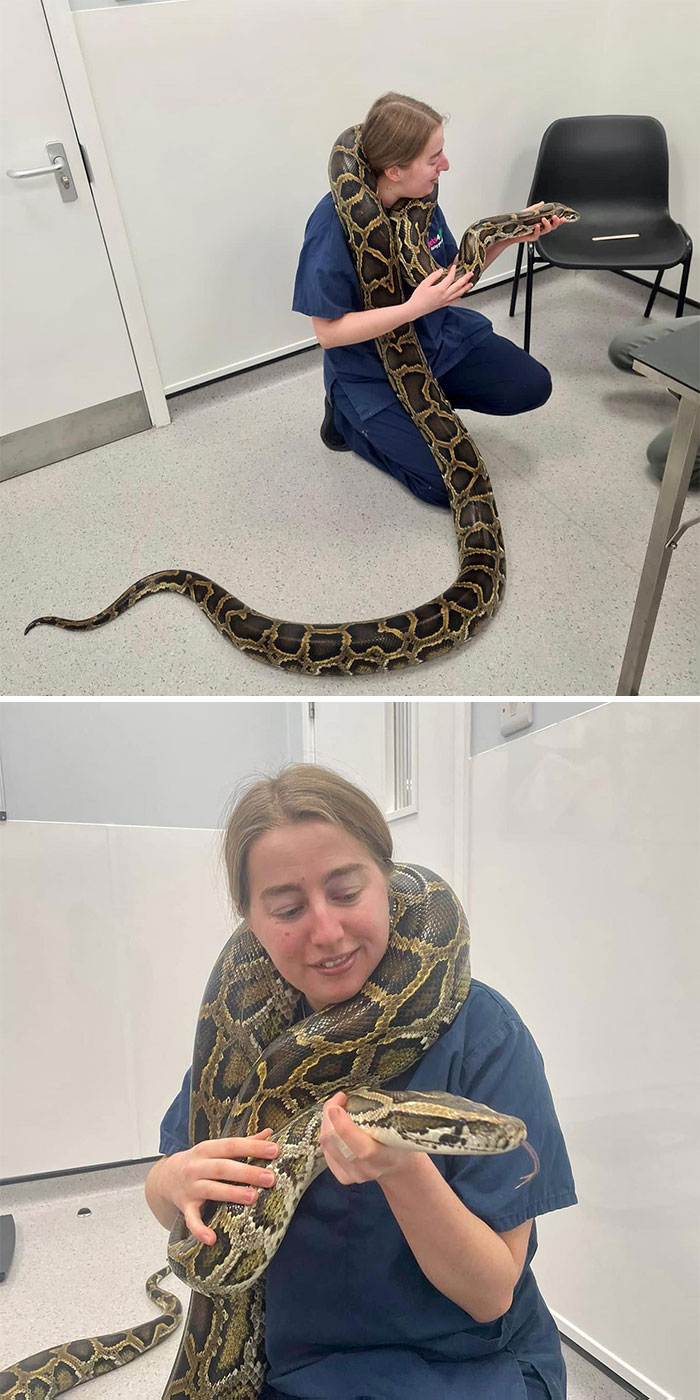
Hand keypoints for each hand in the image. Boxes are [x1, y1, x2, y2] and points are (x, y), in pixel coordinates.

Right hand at [162, 1128, 279, 1244]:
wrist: (165, 1177)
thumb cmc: (199, 1162)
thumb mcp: (216, 1148)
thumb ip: (243, 1143)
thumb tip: (269, 1134)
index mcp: (207, 1149)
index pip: (232, 1145)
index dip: (253, 1147)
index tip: (275, 1150)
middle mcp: (197, 1167)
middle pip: (223, 1168)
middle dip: (247, 1172)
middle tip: (270, 1178)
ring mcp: (190, 1187)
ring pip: (211, 1190)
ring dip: (232, 1194)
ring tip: (253, 1197)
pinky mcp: (185, 1207)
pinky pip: (191, 1220)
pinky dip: (200, 1230)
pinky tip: (212, 1238)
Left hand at [320, 1091, 416, 1185]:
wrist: (396, 1165)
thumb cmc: (398, 1141)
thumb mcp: (398, 1126)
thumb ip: (380, 1115)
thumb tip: (357, 1094)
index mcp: (384, 1158)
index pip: (361, 1149)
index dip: (344, 1126)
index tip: (338, 1103)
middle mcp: (367, 1170)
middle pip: (336, 1142)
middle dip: (330, 1114)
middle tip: (339, 1098)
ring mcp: (353, 1175)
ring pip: (326, 1144)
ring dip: (327, 1121)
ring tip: (336, 1108)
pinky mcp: (342, 1176)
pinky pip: (325, 1150)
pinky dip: (326, 1133)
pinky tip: (333, 1124)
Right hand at [407, 261, 473, 319]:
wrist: (415, 309)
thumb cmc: (418, 297)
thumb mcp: (424, 283)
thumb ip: (433, 276)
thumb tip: (441, 271)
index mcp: (440, 289)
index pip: (450, 278)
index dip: (453, 271)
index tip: (454, 266)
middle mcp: (445, 295)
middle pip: (458, 285)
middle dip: (465, 279)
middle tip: (471, 273)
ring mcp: (445, 301)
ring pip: (458, 294)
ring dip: (465, 288)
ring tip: (470, 284)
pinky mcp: (443, 305)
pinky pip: (453, 301)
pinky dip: (458, 297)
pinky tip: (461, 296)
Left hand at [503, 200, 566, 247]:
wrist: (509, 230)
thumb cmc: (518, 222)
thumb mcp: (527, 212)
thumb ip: (535, 208)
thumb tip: (542, 203)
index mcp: (541, 222)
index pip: (552, 221)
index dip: (559, 220)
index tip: (563, 217)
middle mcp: (540, 228)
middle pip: (552, 227)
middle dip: (555, 222)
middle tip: (555, 217)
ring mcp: (536, 233)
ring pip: (546, 231)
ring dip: (547, 225)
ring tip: (544, 220)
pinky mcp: (531, 237)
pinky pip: (536, 235)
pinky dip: (537, 230)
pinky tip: (537, 226)